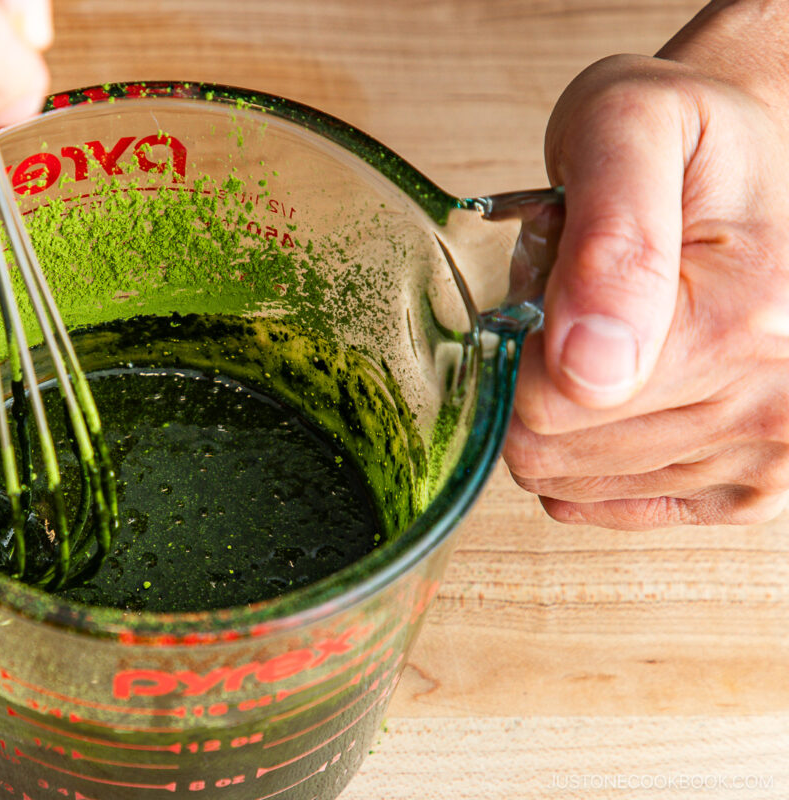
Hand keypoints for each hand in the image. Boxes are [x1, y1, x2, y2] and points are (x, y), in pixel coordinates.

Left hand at [503, 1, 788, 527]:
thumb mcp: (628, 129)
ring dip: (565, 406)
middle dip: (537, 370)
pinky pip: (612, 502)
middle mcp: (774, 405)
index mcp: (746, 323)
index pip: (545, 404)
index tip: (554, 279)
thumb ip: (609, 240)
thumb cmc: (690, 137)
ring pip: (575, 479)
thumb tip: (589, 367)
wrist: (759, 156)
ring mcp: (767, 455)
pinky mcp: (750, 486)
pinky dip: (587, 450)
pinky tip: (615, 387)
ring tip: (608, 328)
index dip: (517, 339)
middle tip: (580, 297)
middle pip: (554, 450)